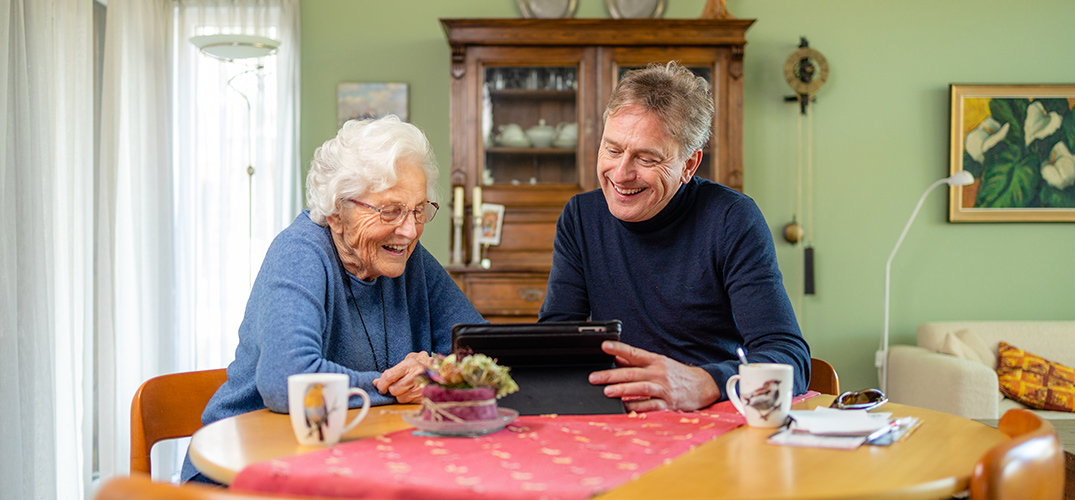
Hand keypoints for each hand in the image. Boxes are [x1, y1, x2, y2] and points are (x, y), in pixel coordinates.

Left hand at [372, 351, 432, 402]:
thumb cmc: (417, 367)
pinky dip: (407, 399)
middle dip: (391, 390)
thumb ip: (389, 373)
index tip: (380, 387)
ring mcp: (421, 388)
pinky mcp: (424, 397)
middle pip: (394, 389)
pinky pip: (408, 402)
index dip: (381, 384)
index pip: (389, 376)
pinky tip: (411, 392)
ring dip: (399, 395)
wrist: (438, 371)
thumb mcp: (404, 365)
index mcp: (410, 364)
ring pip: (400, 398)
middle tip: (395, 385)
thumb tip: (375, 383)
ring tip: (405, 388)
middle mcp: (417, 376)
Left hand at [588, 341, 719, 411]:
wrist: (703, 386)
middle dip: (611, 375)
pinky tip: (626, 408)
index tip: (604, 346)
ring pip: (641, 388)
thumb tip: (616, 358)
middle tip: (594, 378)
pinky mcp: (668, 404)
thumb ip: (637, 362)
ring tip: (607, 391)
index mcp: (655, 361)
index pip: (634, 353)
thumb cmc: (677, 374)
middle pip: (632, 372)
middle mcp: (658, 373)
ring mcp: (664, 388)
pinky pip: (651, 406)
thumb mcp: (658, 363)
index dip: (618, 349)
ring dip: (623, 390)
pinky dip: (638, 407)